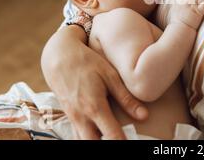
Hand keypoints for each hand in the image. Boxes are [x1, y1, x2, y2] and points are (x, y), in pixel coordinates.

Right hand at [41, 25, 148, 139]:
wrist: (59, 57)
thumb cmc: (88, 63)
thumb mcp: (110, 76)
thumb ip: (126, 98)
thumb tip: (144, 116)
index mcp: (95, 107)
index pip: (112, 136)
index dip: (124, 142)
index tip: (135, 142)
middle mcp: (82, 117)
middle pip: (94, 145)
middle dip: (109, 146)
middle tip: (124, 140)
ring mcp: (73, 119)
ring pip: (84, 142)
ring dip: (98, 142)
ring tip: (113, 137)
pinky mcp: (70, 117)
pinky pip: (78, 135)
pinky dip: (89, 138)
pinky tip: (99, 135)